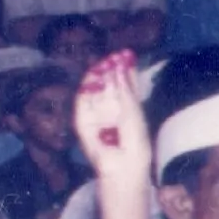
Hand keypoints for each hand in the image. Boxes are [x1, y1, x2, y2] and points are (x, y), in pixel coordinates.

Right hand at [73, 50, 155, 195]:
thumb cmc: (135, 142)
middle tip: (114, 55)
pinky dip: (85, 91)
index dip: (125, 68)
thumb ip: (125, 91)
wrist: (124, 165)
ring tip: (103, 63)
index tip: (127, 53)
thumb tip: (119, 68)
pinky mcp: (83, 123)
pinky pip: (82, 104)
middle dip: (111, 69)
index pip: (125, 83)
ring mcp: (97, 115)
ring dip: (97, 76)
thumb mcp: (134, 112)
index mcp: (128, 107)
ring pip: (94, 91)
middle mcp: (111, 109)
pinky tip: (92, 79)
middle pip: (109, 84)